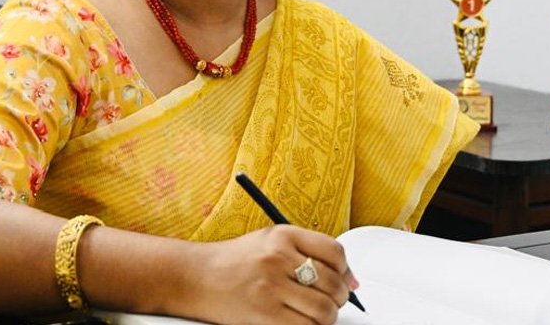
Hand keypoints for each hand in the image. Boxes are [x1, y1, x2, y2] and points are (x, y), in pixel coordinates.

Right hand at [187, 225, 356, 324]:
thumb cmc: (236, 260)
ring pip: (324, 310)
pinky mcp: (264, 314)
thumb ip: (308, 252)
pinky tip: (301, 321)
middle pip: (333, 284)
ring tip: (315, 314)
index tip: (344, 279)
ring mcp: (271, 286)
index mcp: (283, 235)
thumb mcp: (271, 241)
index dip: (346, 269)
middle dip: (339, 297)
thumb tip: (352, 280)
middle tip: (331, 301)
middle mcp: (278, 257)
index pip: (335, 251)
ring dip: (327, 316)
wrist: (197, 276)